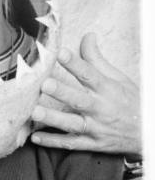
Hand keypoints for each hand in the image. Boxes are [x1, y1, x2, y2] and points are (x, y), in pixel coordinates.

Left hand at [30, 32, 140, 154]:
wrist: (149, 133)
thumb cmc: (130, 102)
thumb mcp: (117, 78)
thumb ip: (97, 58)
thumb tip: (87, 35)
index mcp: (107, 89)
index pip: (90, 74)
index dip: (75, 63)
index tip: (60, 52)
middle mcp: (101, 109)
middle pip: (79, 100)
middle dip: (62, 92)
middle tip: (45, 84)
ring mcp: (96, 128)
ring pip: (73, 124)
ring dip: (54, 119)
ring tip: (35, 111)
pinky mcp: (92, 144)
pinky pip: (71, 143)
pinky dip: (53, 142)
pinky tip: (36, 137)